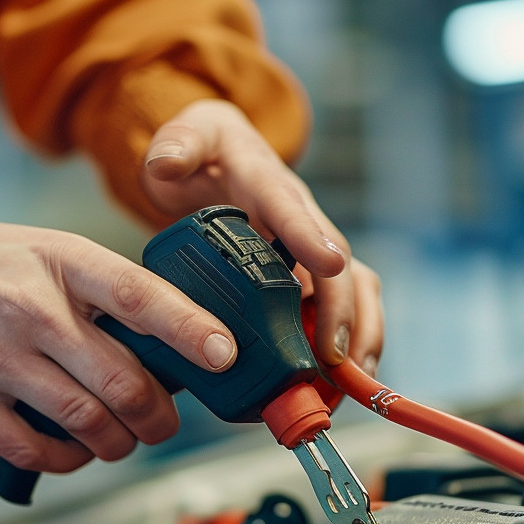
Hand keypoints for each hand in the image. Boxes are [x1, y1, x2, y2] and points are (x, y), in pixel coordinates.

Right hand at [0, 216, 237, 471]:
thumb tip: (177, 341)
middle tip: (163, 422)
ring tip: (121, 438)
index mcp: (62, 263)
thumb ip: (108, 292)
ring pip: (88, 423)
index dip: (190, 329)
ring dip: (119, 443)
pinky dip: (69, 459)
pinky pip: (38, 451)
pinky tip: (74, 448)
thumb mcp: (52, 253)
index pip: (140, 295)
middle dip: (158, 415)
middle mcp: (31, 310)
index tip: (224, 355)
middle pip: (123, 380)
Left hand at [142, 99, 382, 374]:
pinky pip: (341, 312)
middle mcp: (302, 217)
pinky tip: (340, 387)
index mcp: (267, 182)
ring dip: (358, 336)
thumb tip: (165, 163)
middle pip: (337, 263)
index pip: (289, 207)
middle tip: (334, 355)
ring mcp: (312, 248)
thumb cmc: (204, 150)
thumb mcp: (184, 137)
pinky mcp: (311, 275)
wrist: (220, 155)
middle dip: (342, 310)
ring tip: (351, 382)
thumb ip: (175, 145)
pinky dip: (346, 348)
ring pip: (353, 291)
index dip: (309, 235)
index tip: (329, 263)